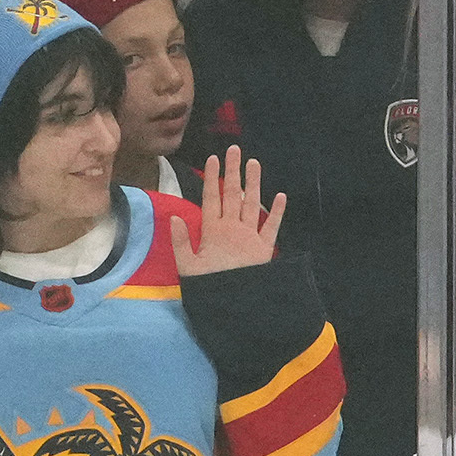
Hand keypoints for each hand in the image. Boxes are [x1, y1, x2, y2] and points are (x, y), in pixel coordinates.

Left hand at [175, 151, 285, 275]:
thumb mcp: (188, 266)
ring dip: (254, 184)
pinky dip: (276, 213)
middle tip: (234, 149)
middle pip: (233, 194)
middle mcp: (231, 228)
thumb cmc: (208, 287)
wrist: (231, 305)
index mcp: (213, 230)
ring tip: (254, 163)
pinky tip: (279, 197)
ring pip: (252, 204)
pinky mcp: (263, 249)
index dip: (211, 178)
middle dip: (233, 172)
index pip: (212, 198)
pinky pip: (271, 228)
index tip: (212, 158)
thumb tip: (176, 217)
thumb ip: (181, 242)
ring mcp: (248, 237)